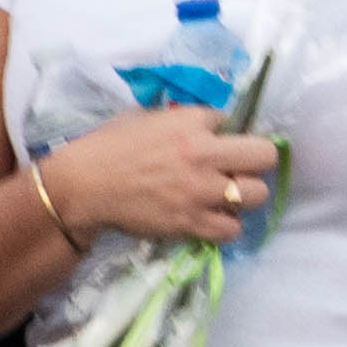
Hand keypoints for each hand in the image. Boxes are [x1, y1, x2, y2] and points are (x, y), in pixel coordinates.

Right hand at [36, 101, 286, 248]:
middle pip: (265, 156)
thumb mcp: (145, 117)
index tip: (212, 141)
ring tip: (226, 196)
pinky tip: (212, 218)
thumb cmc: (107, 147)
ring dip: (245, 195)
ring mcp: (200, 191)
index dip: (224, 132)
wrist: (81, 187)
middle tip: (237, 168)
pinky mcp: (190, 223)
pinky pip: (233, 229)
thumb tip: (208, 123)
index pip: (233, 121)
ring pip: (257, 195)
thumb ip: (181, 119)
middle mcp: (202, 155)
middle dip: (255, 161)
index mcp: (190, 123)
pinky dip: (226, 225)